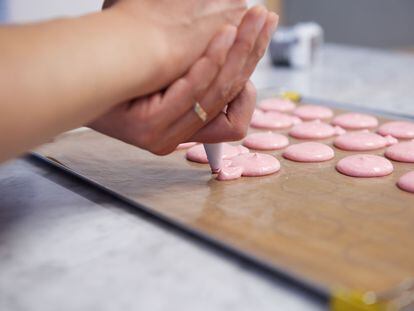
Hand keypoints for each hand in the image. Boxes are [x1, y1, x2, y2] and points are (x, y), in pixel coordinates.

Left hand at [90, 6, 277, 154]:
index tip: (254, 43)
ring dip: (237, 53)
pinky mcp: (149, 128)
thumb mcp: (167, 74)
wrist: (75, 81)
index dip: (249, 81)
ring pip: (217, 94)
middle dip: (250, 53)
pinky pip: (191, 93)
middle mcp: (179, 135)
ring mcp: (164, 135)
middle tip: (263, 20)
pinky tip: (221, 36)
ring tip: (248, 20)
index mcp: (184, 128)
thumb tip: (230, 49)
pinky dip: (209, 63)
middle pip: (231, 97)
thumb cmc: (119, 72)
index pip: (235, 119)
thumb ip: (199, 70)